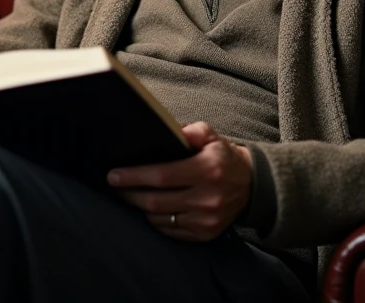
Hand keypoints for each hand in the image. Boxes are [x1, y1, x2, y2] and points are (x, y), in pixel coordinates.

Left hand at [107, 121, 252, 241]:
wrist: (252, 185)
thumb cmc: (223, 157)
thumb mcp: (210, 135)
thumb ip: (189, 131)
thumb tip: (167, 130)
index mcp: (207, 170)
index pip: (161, 176)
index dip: (133, 177)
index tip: (113, 176)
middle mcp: (207, 198)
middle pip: (155, 202)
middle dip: (129, 194)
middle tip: (115, 186)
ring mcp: (206, 220)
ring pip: (160, 219)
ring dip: (141, 208)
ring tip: (132, 195)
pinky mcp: (206, 234)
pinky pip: (171, 231)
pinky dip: (157, 221)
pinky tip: (151, 209)